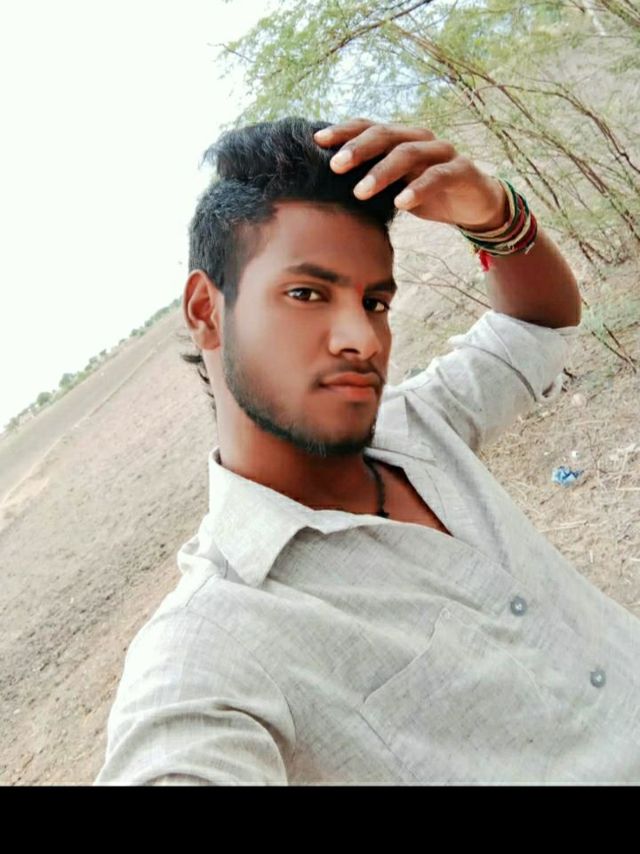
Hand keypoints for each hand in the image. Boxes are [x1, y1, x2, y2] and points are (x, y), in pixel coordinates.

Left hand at [314, 118, 508, 230]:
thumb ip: (372, 180)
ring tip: (360, 192)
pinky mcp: (461, 170)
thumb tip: (328, 186)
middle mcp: (420, 139)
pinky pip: (436, 176)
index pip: (369, 127)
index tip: (317, 141)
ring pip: (408, 153)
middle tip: (335, 166)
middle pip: (386, 134)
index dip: (344, 131)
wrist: (474, 204)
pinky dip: (417, 188)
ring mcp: (442, 152)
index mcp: (401, 139)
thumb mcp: (396, 186)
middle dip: (358, 149)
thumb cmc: (428, 194)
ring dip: (382, 172)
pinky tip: (400, 202)